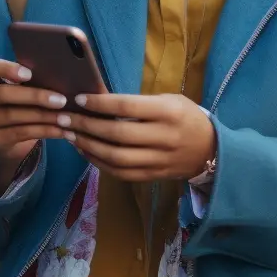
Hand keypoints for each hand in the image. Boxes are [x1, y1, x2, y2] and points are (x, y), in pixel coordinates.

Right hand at [0, 57, 66, 190]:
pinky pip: (22, 133)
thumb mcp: (15, 87)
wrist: (6, 139)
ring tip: (66, 116)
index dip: (4, 68)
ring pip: (14, 116)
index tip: (29, 74)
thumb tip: (56, 71)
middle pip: (2, 94)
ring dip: (44, 116)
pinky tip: (61, 130)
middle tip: (61, 99)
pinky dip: (44, 131)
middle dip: (34, 96)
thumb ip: (26, 78)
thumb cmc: (15, 103)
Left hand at [61, 93, 215, 182]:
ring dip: (88, 146)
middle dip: (86, 126)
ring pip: (116, 157)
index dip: (99, 103)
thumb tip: (99, 102)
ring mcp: (159, 160)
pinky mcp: (153, 176)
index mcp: (168, 112)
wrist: (212, 150)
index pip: (127, 106)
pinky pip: (120, 172)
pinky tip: (85, 151)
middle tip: (64, 118)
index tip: (78, 99)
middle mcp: (164, 138)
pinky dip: (98, 162)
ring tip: (70, 135)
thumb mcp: (169, 100)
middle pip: (117, 134)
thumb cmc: (186, 117)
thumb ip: (139, 103)